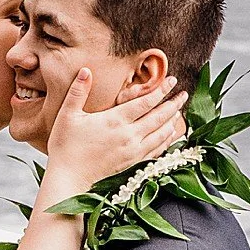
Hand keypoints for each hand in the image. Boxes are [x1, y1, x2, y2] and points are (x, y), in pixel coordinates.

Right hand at [38, 65, 190, 196]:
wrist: (68, 180)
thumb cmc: (65, 147)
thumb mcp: (67, 116)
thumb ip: (78, 92)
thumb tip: (86, 70)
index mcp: (115, 121)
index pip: (145, 102)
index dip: (161, 90)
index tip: (172, 80)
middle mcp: (129, 136)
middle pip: (158, 117)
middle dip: (173, 104)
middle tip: (183, 94)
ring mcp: (133, 152)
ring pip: (161, 134)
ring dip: (172, 122)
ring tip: (179, 112)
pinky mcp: (133, 164)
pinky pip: (156, 151)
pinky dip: (167, 141)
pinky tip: (170, 136)